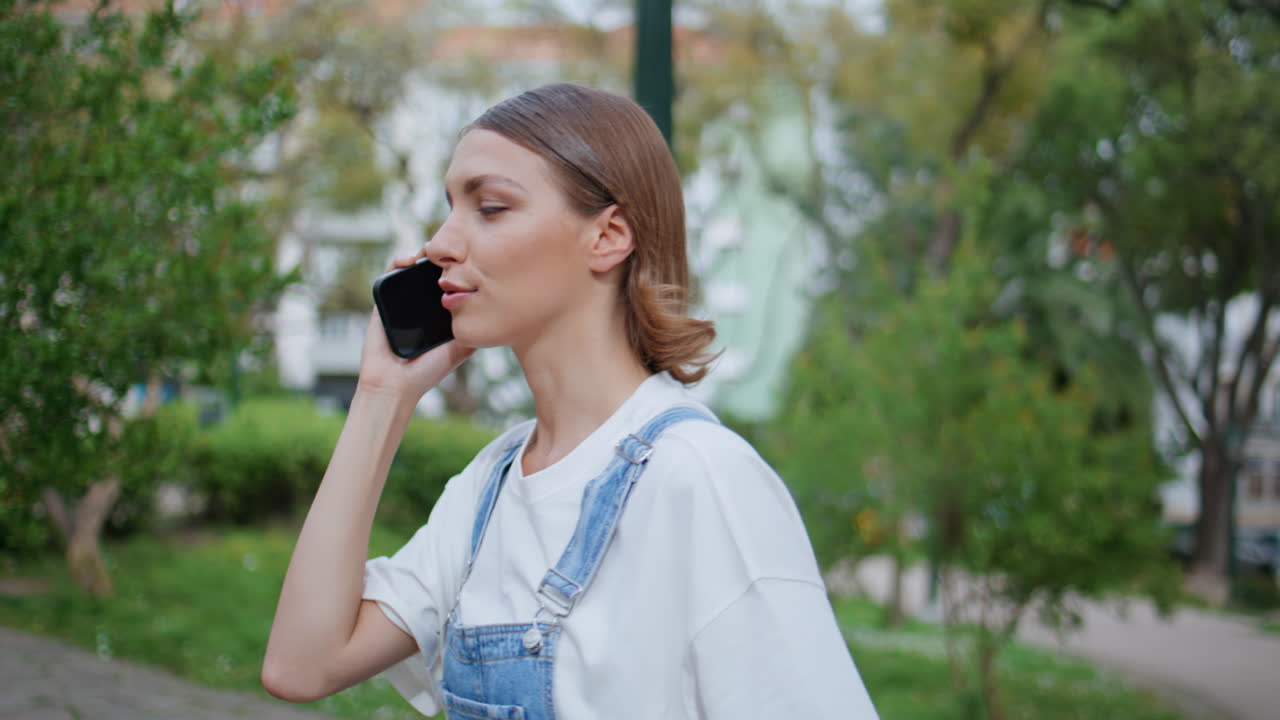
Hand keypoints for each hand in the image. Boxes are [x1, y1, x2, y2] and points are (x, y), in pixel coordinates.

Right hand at [356, 250, 473, 401]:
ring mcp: (401, 302)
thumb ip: (474, 331)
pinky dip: (398, 262)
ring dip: (421, 255)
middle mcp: (421, 306)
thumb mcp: (460, 349)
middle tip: (451, 250)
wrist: (395, 384)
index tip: (469, 258)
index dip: (458, 269)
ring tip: (432, 252)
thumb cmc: (427, 372)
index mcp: (439, 314)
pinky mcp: (382, 302)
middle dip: (441, 259)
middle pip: (432, 273)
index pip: (450, 283)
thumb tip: (498, 313)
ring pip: (411, 270)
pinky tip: (411, 260)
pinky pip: (388, 276)